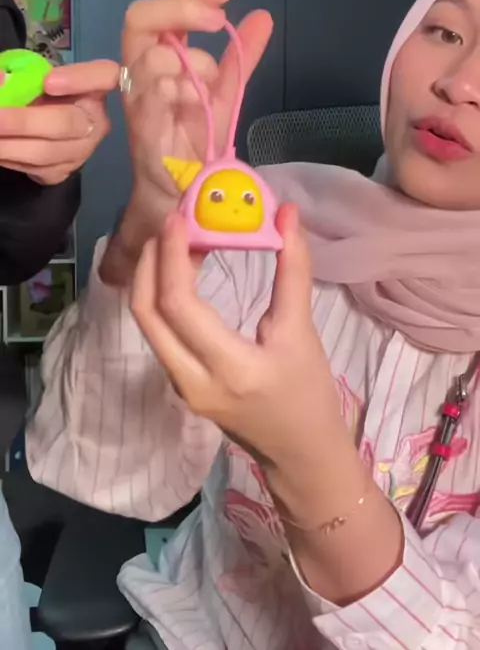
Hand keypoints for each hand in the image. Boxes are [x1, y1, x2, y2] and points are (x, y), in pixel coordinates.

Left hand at [0, 60, 117, 184]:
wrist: (47, 125)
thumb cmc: (45, 92)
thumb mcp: (38, 77)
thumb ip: (24, 76)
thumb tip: (2, 79)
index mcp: (96, 88)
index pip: (106, 77)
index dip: (80, 79)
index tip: (48, 82)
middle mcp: (97, 122)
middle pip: (64, 123)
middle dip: (22, 122)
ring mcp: (82, 152)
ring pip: (45, 153)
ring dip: (8, 146)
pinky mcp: (63, 172)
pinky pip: (35, 169)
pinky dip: (9, 159)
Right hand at [121, 0, 272, 222]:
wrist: (185, 190)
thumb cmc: (197, 139)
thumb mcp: (226, 92)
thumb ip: (241, 57)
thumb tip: (263, 16)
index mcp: (160, 58)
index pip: (165, 12)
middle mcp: (140, 71)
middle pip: (140, 19)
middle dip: (180, 9)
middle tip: (216, 20)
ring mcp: (137, 98)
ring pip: (152, 56)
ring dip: (191, 64)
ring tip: (210, 88)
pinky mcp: (140, 126)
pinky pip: (152, 93)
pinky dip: (179, 90)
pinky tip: (198, 101)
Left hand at [131, 202, 402, 606]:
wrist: (300, 454)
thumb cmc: (308, 395)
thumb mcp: (302, 331)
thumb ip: (293, 269)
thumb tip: (286, 212)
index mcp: (227, 368)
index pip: (179, 305)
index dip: (172, 256)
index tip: (179, 218)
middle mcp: (191, 380)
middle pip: (146, 312)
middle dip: (151, 261)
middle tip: (171, 222)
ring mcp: (179, 386)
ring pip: (147, 324)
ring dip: (153, 277)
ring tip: (178, 241)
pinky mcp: (178, 384)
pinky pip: (158, 333)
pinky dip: (161, 297)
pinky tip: (183, 272)